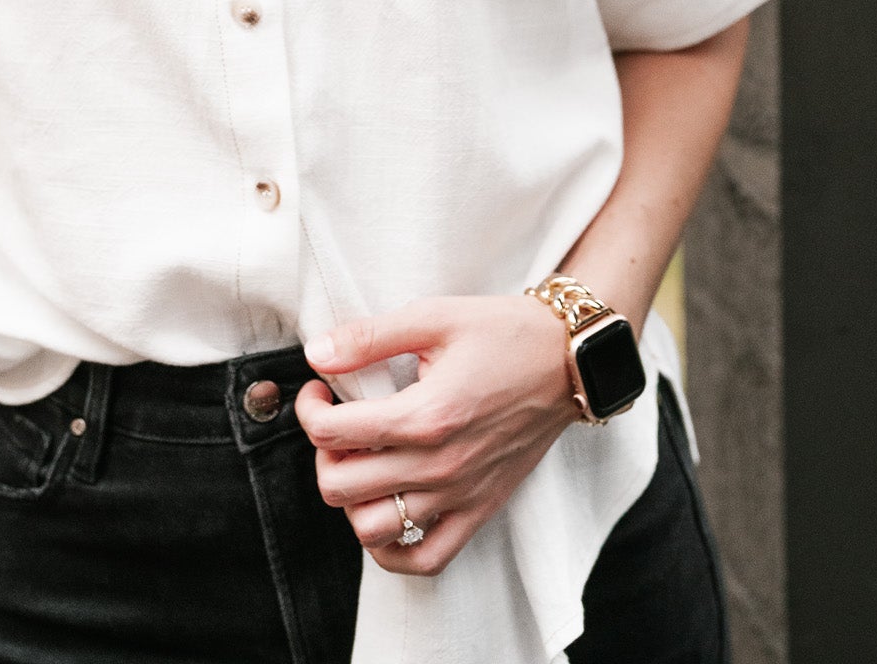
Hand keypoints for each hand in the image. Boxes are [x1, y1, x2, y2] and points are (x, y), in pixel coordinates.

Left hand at [296, 295, 576, 575]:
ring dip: (352, 500)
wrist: (567, 360)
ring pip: (372, 531)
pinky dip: (392, 548)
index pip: (333, 433)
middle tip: (336, 423)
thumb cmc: (502, 332)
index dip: (310, 409)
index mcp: (426, 415)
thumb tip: (315, 354)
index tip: (319, 389)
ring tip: (362, 463)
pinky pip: (425, 559)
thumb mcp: (434, 316)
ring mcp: (460, 495)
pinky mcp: (479, 511)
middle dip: (323, 454)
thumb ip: (370, 337)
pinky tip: (385, 511)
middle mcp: (440, 465)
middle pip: (341, 488)